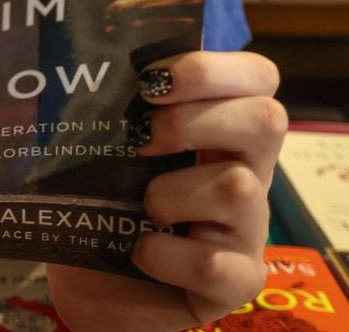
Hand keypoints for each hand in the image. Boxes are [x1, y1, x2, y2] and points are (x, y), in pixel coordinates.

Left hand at [46, 50, 285, 330]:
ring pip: (240, 187)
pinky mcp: (238, 282)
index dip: (212, 68)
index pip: (257, 76)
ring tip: (142, 207)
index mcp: (220, 126)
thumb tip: (81, 62)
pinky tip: (141, 252)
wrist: (98, 287)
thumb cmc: (105, 202)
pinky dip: (166, 255)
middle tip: (143, 138)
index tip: (150, 80)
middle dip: (194, 120)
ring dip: (173, 192)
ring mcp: (248, 228)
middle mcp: (246, 169)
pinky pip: (215, 263)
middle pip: (267, 118)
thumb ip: (116, 103)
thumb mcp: (111, 145)